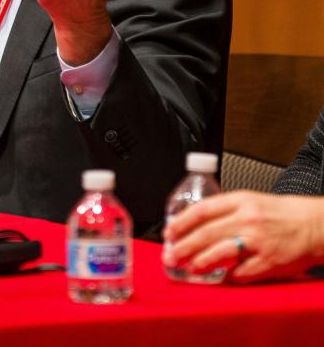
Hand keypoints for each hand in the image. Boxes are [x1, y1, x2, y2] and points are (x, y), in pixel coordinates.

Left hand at [163, 191, 323, 282]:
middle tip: (171, 256)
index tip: (169, 233)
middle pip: (206, 233)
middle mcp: (248, 220)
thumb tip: (192, 225)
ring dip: (201, 261)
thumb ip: (223, 211)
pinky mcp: (270, 261)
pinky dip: (230, 276)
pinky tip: (222, 276)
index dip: (181, 222)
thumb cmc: (280, 214)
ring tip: (190, 267)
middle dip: (184, 246)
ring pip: (221, 252)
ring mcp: (259, 241)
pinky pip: (243, 272)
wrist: (314, 225)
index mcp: (240, 201)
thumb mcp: (249, 201)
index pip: (202, 210)